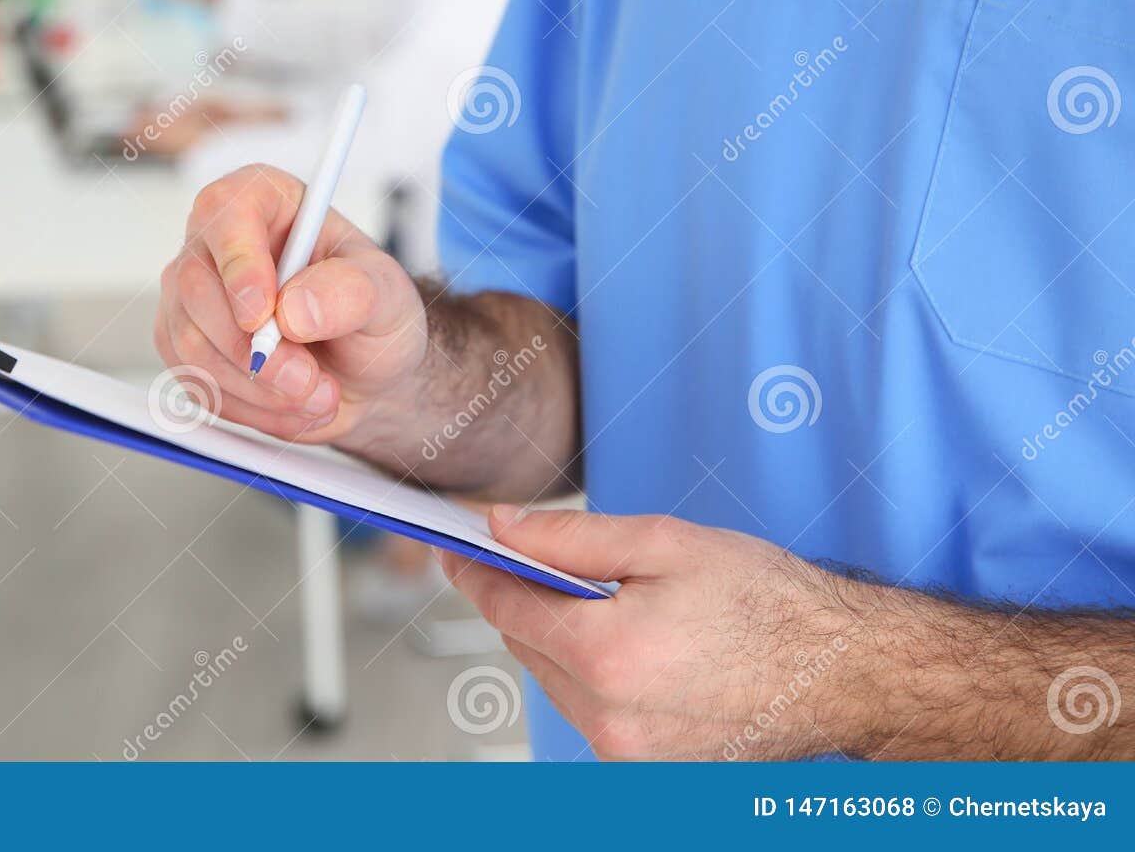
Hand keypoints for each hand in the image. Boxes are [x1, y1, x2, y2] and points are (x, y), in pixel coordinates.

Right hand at [155, 164, 425, 442]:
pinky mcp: (187, 351)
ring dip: (258, 387)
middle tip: (307, 378)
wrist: (365, 374)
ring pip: (190, 345)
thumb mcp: (388, 296)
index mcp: (266, 203)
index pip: (226, 210)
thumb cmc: (372, 317)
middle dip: (252, 350)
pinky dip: (251, 409)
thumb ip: (351, 292)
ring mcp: (194, 300)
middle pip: (195, 287)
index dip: (238, 262)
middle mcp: (219, 246)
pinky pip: (198, 386)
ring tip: (316, 394)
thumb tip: (295, 308)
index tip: (264, 315)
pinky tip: (292, 405)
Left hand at [441, 507, 863, 759]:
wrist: (843, 673)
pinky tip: (637, 647)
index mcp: (607, 655)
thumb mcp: (667, 543)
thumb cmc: (771, 604)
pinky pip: (589, 710)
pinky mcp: (646, 770)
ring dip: (562, 639)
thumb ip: (570, 537)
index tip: (456, 548)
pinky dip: (593, 675)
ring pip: (554, 680)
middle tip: (539, 558)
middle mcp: (609, 717)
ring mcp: (627, 752)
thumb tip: (503, 528)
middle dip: (526, 598)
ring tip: (614, 605)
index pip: (506, 607)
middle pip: (526, 644)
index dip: (475, 570)